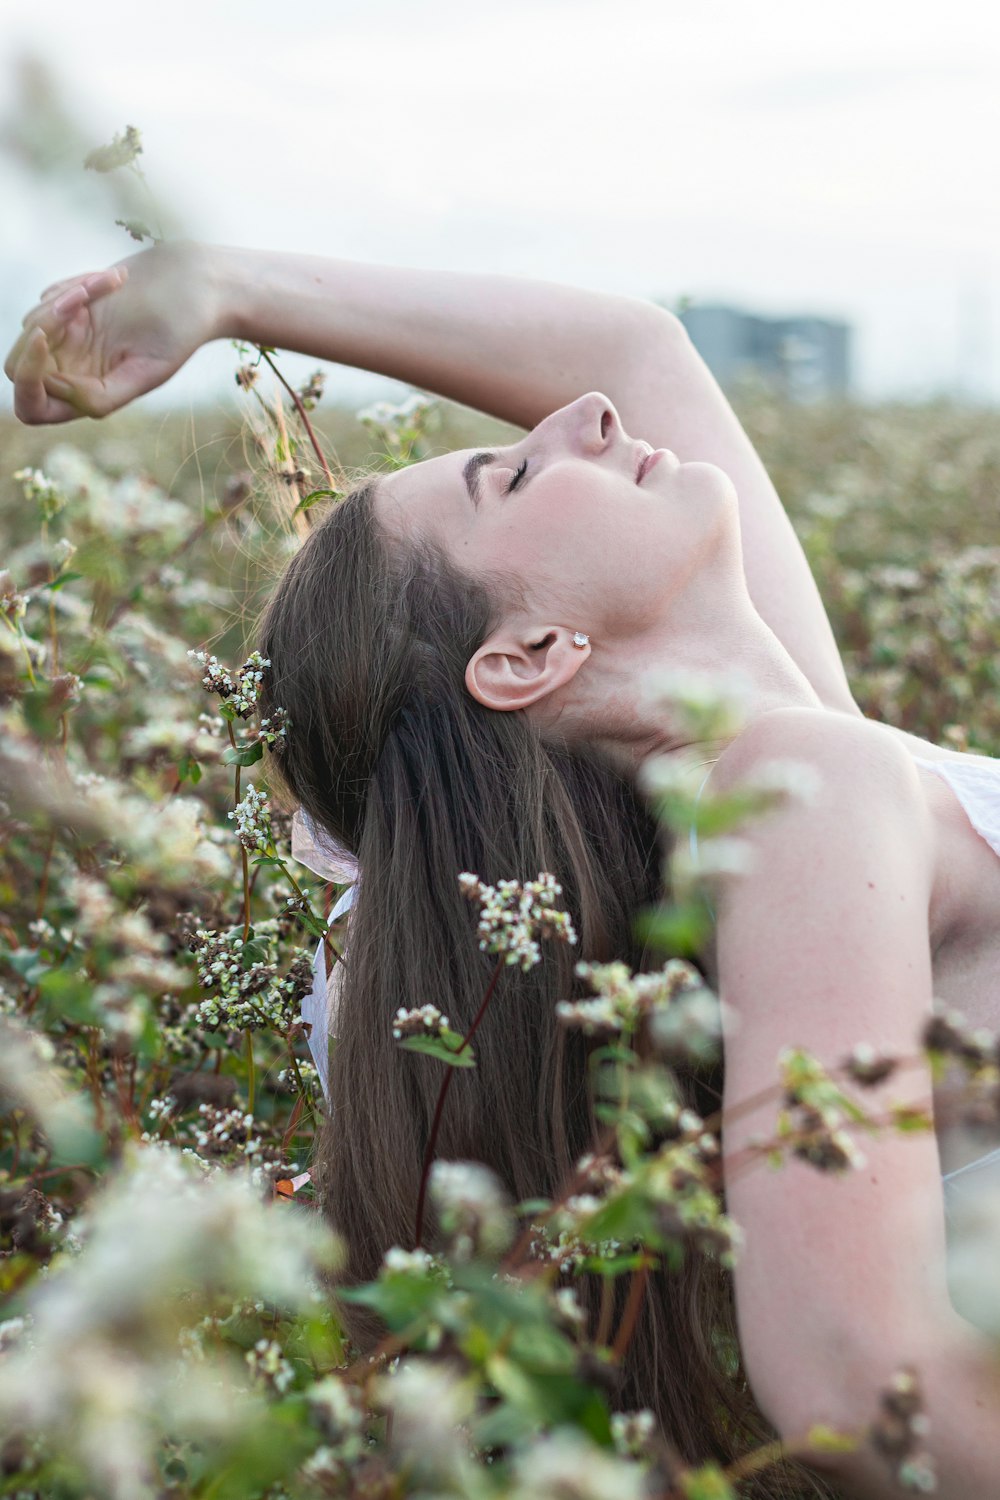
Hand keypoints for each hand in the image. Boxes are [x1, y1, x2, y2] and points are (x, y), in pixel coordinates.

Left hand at [4, 242, 220, 423]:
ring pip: (32, 324)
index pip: (32, 406)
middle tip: (75, 306)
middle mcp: (76, 370)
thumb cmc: (182, 330)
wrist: (197, 285)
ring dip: (65, 301)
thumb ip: (101, 396)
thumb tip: (53, 386)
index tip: (42, 342)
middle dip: (37, 334)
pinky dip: (75, 285)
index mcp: (92, 394)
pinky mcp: (71, 307)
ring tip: (113, 281)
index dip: (28, 382)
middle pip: (19, 366)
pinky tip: (114, 280)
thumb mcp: (148, 370)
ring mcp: (72, 338)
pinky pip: (47, 297)